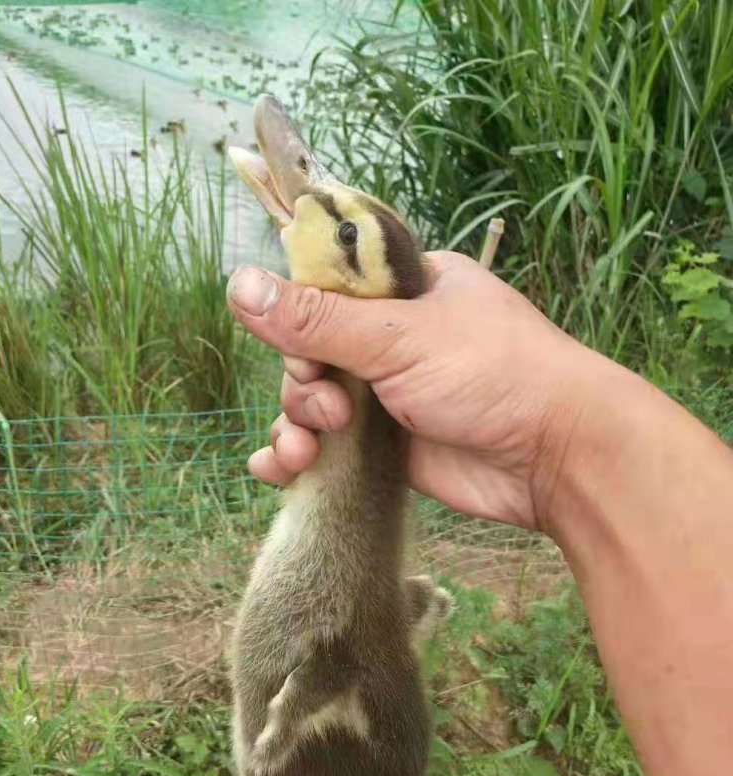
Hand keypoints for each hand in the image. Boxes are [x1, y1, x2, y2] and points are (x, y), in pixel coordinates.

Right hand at [226, 251, 626, 530]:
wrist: (557, 457)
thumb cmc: (493, 374)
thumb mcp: (398, 338)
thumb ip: (316, 319)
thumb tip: (238, 284)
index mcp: (403, 289)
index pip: (324, 288)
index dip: (298, 316)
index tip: (296, 344)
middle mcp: (394, 339)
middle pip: (310, 351)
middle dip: (301, 384)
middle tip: (328, 410)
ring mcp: (390, 396)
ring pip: (313, 403)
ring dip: (294, 425)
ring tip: (304, 455)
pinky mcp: (388, 449)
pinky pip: (328, 447)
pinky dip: (299, 459)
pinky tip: (278, 472)